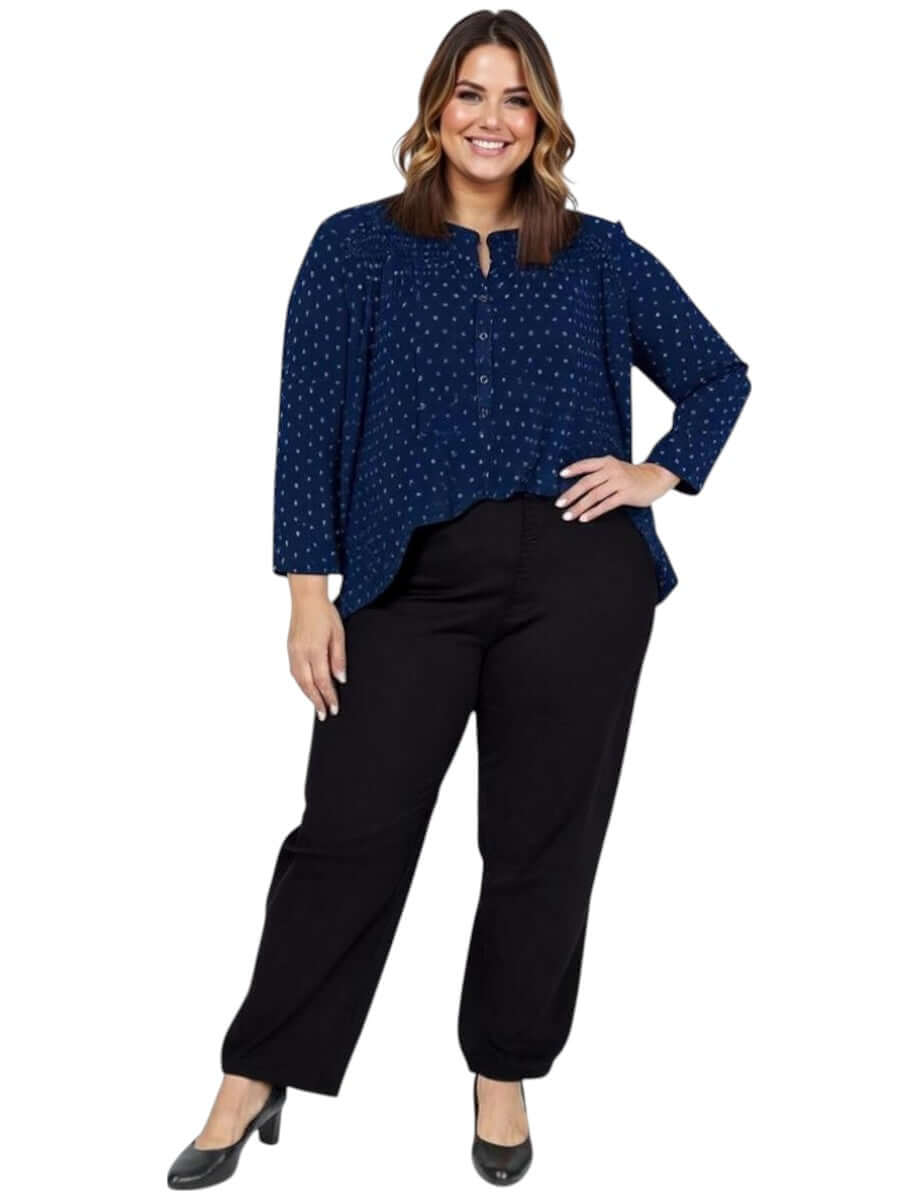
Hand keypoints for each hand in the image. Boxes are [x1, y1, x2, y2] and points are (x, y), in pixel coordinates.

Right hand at [286, 579, 346, 719]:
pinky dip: (301, 684)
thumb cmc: (325, 613)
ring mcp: (293, 652)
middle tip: (324, 714)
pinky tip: (308, 687)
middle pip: (308, 685)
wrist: (306, 598)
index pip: (322, 681)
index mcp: (314, 650)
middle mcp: (300, 654)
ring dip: (308, 694)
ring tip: (317, 705)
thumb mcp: (339, 634)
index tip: (334, 708)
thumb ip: (339, 658)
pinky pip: (294, 672)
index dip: (329, 697)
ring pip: (299, 680)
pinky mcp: (290, 649)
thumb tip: (340, 679)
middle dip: (316, 701)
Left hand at [556, 456, 678, 519]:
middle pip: (587, 483)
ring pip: (594, 495)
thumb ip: (599, 473)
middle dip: (571, 494)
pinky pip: (607, 505)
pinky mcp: (626, 494)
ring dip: (579, 506)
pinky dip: (594, 512)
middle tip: (559, 504)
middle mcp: (612, 470)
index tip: (561, 475)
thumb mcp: (615, 468)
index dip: (573, 469)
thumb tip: (576, 486)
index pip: (586, 464)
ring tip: (568, 515)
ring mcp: (620, 482)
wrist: (655, 478)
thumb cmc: (631, 475)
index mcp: (607, 462)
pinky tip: (584, 518)